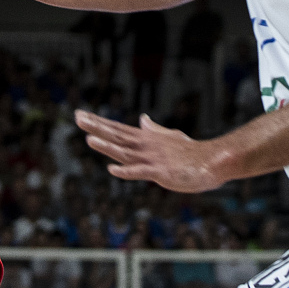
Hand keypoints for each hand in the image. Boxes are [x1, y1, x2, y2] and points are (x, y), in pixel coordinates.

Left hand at [74, 110, 227, 192]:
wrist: (211, 161)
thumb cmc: (190, 151)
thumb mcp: (169, 137)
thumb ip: (153, 130)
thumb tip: (142, 119)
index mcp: (146, 138)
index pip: (118, 128)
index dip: (99, 122)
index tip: (81, 114)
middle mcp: (145, 146)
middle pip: (117, 136)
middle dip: (96, 127)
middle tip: (77, 117)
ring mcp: (152, 159)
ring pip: (125, 152)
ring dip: (107, 146)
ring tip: (89, 139)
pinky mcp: (160, 172)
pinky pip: (141, 172)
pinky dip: (126, 171)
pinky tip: (112, 169)